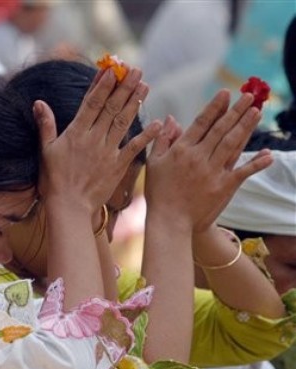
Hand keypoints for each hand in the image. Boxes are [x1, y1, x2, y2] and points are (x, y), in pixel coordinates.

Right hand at [34, 67, 159, 211]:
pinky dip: (146, 136)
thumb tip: (39, 102)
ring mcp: (107, 152)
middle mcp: (93, 139)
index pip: (91, 104)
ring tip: (145, 85)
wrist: (68, 206)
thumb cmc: (53, 180)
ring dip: (135, 103)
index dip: (102, 86)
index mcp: (75, 133)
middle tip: (135, 70)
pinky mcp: (117, 166)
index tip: (111, 70)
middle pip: (110, 108)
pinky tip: (158, 123)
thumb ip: (45, 125)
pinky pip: (133, 148)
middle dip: (123, 87)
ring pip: (123, 122)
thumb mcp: (46, 151)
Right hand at [145, 90, 272, 231]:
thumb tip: (169, 118)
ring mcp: (213, 171)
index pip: (201, 123)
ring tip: (257, 112)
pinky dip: (256, 163)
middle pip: (221, 129)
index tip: (225, 93)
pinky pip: (243, 171)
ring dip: (246, 127)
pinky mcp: (224, 186)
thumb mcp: (154, 163)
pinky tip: (268, 154)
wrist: (169, 220)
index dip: (214, 107)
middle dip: (236, 111)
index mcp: (181, 150)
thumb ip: (162, 139)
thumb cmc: (158, 192)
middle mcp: (198, 157)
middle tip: (248, 96)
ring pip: (232, 144)